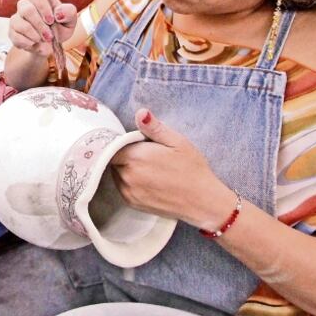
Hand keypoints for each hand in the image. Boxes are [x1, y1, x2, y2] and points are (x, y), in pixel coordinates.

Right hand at [7, 0, 76, 57]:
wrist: (50, 46)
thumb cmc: (60, 28)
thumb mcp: (70, 21)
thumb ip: (69, 12)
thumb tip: (58, 13)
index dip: (43, 7)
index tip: (51, 20)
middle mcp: (25, 5)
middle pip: (27, 10)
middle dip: (40, 25)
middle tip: (49, 36)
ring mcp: (17, 18)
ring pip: (19, 23)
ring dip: (34, 35)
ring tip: (43, 40)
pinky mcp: (12, 31)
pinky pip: (16, 36)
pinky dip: (28, 43)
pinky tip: (35, 43)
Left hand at [109, 108, 236, 230]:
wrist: (202, 202)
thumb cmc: (192, 169)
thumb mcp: (177, 142)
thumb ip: (154, 127)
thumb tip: (140, 112)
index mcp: (135, 157)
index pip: (112, 145)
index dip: (121, 142)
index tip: (134, 142)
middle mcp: (127, 175)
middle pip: (113, 159)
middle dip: (124, 154)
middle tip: (145, 154)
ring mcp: (128, 191)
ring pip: (116, 173)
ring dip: (125, 167)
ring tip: (148, 167)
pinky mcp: (132, 203)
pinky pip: (121, 187)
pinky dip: (129, 181)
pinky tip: (148, 179)